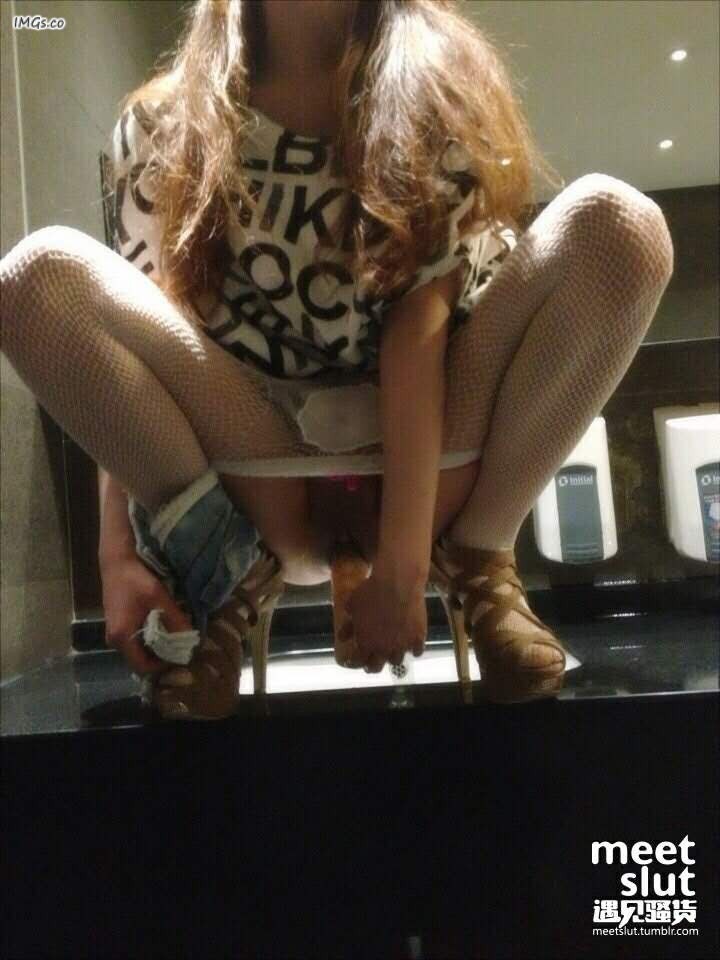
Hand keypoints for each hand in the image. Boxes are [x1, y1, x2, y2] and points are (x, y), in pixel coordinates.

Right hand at [99, 553, 192, 675]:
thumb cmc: (136, 580)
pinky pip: (134, 642)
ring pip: (137, 652)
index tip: (179, 655)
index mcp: (122, 638)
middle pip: (139, 661)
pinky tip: (162, 629)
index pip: (143, 667)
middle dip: (161, 658)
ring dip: (156, 649)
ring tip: (173, 638)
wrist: (116, 563)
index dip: (163, 666)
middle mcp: (114, 641)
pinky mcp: (116, 627)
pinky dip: (149, 640)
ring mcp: (113, 634)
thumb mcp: (160, 599)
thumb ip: (175, 620)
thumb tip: (190, 640)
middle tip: (180, 648)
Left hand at [345, 572, 426, 672]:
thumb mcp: (353, 605)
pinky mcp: (418, 637)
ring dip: (392, 657)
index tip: (352, 660)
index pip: (357, 661)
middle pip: (377, 667)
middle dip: (372, 666)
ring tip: (391, 651)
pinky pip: (417, 651)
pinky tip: (411, 646)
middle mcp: (383, 648)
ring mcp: (402, 644)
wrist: (398, 582)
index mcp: (365, 642)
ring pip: (397, 661)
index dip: (353, 662)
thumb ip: (348, 625)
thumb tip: (342, 636)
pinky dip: (413, 650)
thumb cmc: (372, 591)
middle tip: (371, 662)